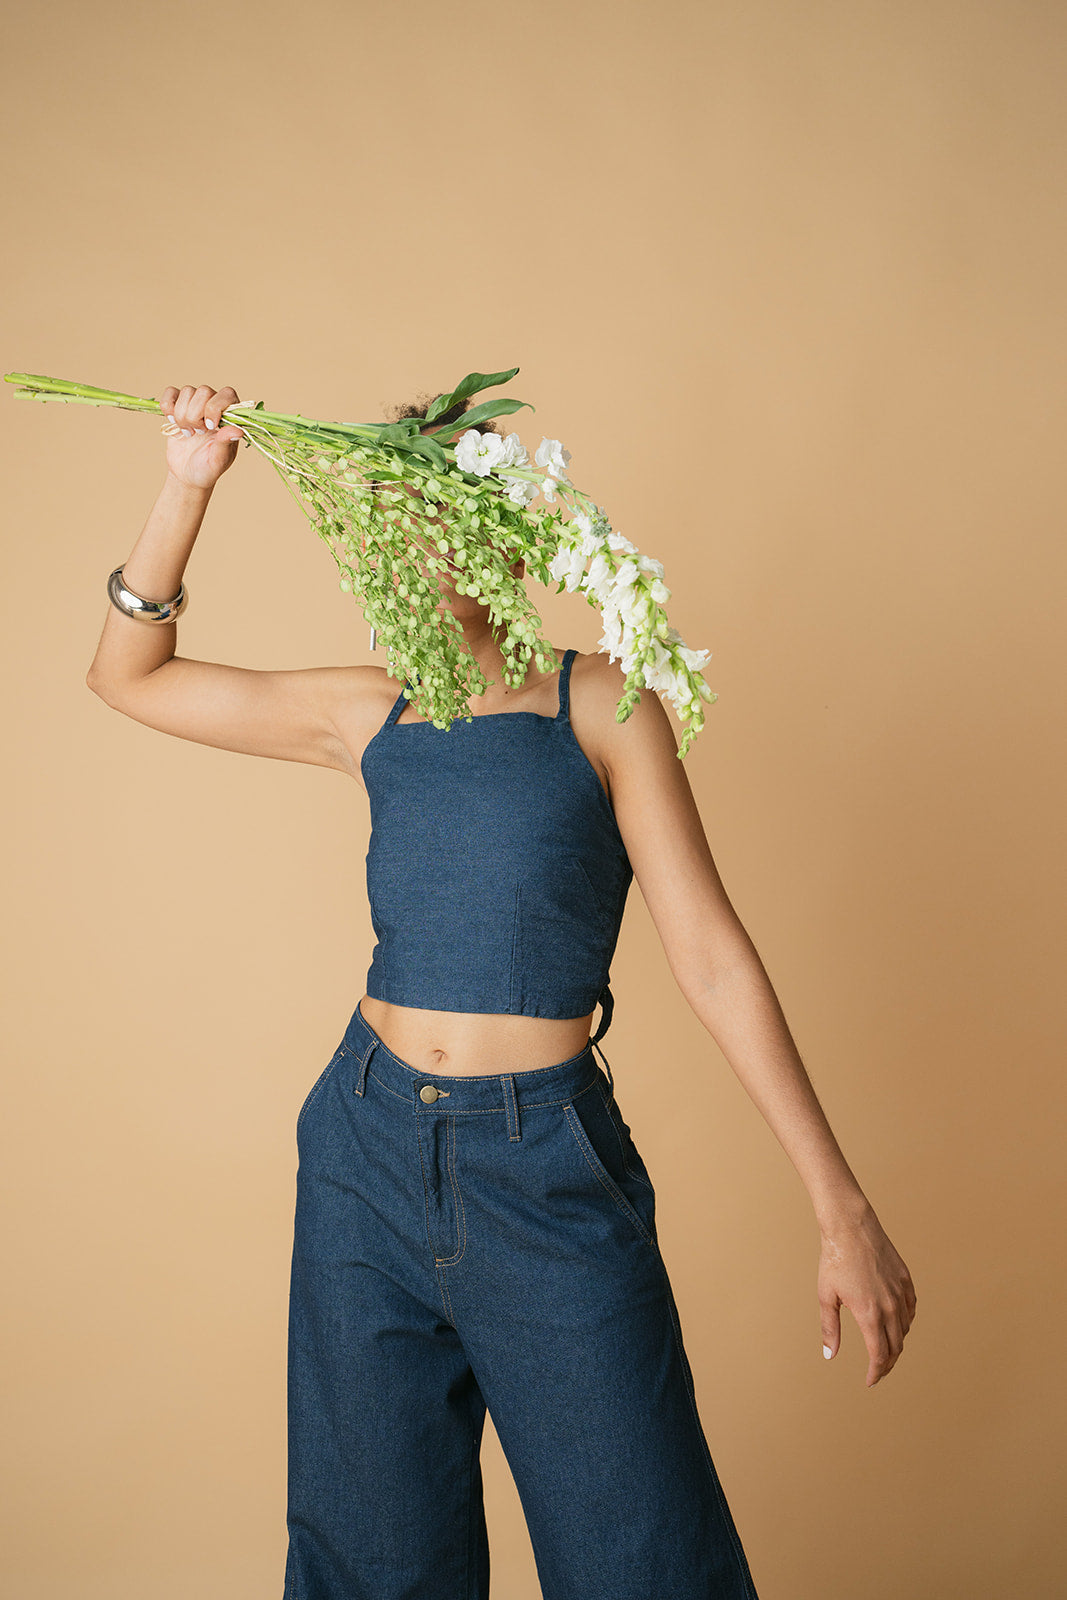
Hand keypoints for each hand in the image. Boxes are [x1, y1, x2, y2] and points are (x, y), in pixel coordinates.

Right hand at [158, 384, 245, 490]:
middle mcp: (214, 406)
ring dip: (182, 415)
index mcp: (231, 417)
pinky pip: (170, 392)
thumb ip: (225, 443)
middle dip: (196, 415)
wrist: (187, 474)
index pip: (227, 394)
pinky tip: (172, 422)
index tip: (210, 427)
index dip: (215, 407)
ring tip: (188, 433)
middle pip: (204, 391)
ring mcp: (196, 404)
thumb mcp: (218, 460)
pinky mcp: (178, 405)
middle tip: (198, 434)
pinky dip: (168, 406)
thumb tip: (238, 431)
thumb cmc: (207, 468)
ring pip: (187, 391)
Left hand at [817, 1204, 916, 1385]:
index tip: (870, 1381)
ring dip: (896, 1343)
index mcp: (869, 1314)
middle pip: (896, 1347)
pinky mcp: (906, 1280)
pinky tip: (897, 1324)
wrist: (851, 1227)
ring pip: (905, 1329)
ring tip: (884, 1348)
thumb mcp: (826, 1296)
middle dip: (887, 1363)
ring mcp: (900, 1293)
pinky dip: (905, 1322)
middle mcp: (890, 1307)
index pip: (879, 1355)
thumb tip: (830, 1356)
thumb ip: (830, 1329)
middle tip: (877, 1370)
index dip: (876, 1372)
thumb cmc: (834, 1260)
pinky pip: (911, 1309)